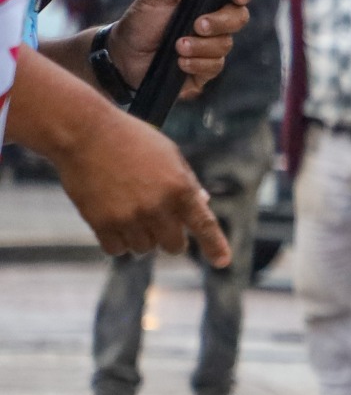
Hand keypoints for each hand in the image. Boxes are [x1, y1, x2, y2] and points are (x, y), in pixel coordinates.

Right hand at [56, 108, 229, 261]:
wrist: (85, 133)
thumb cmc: (131, 140)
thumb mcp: (169, 154)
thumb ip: (187, 181)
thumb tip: (203, 204)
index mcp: (180, 189)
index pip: (204, 226)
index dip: (215, 247)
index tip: (222, 261)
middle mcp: (158, 207)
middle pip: (174, 246)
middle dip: (169, 238)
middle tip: (157, 221)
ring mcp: (129, 217)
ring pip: (144, 248)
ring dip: (140, 237)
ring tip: (129, 211)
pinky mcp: (102, 223)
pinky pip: (117, 250)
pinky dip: (117, 241)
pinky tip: (113, 221)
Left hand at [110, 0, 253, 98]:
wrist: (124, 57)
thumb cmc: (140, 23)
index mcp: (205, 0)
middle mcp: (215, 21)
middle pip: (239, 18)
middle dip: (221, 22)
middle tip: (198, 25)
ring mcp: (212, 45)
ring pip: (225, 44)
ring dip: (201, 46)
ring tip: (176, 46)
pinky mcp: (206, 68)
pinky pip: (215, 66)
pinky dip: (197, 63)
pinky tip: (179, 62)